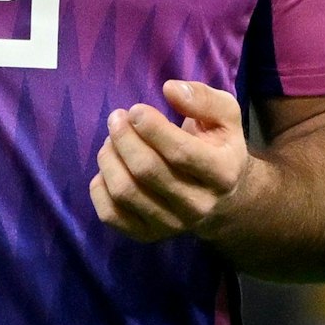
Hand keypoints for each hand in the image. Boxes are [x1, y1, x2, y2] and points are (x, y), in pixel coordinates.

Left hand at [90, 80, 248, 241]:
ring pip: (126, 192)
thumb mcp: (225, 116)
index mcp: (222, 172)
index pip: (180, 152)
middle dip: (124, 138)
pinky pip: (111, 215)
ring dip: (109, 158)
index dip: (151, 128)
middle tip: (117, 118)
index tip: (136, 110)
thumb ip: (203, 98)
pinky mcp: (148, 235)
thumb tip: (170, 89)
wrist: (223, 197)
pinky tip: (108, 168)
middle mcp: (198, 205)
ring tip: (111, 139)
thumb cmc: (218, 146)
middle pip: (147, 171)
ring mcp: (172, 225)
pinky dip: (100, 188)